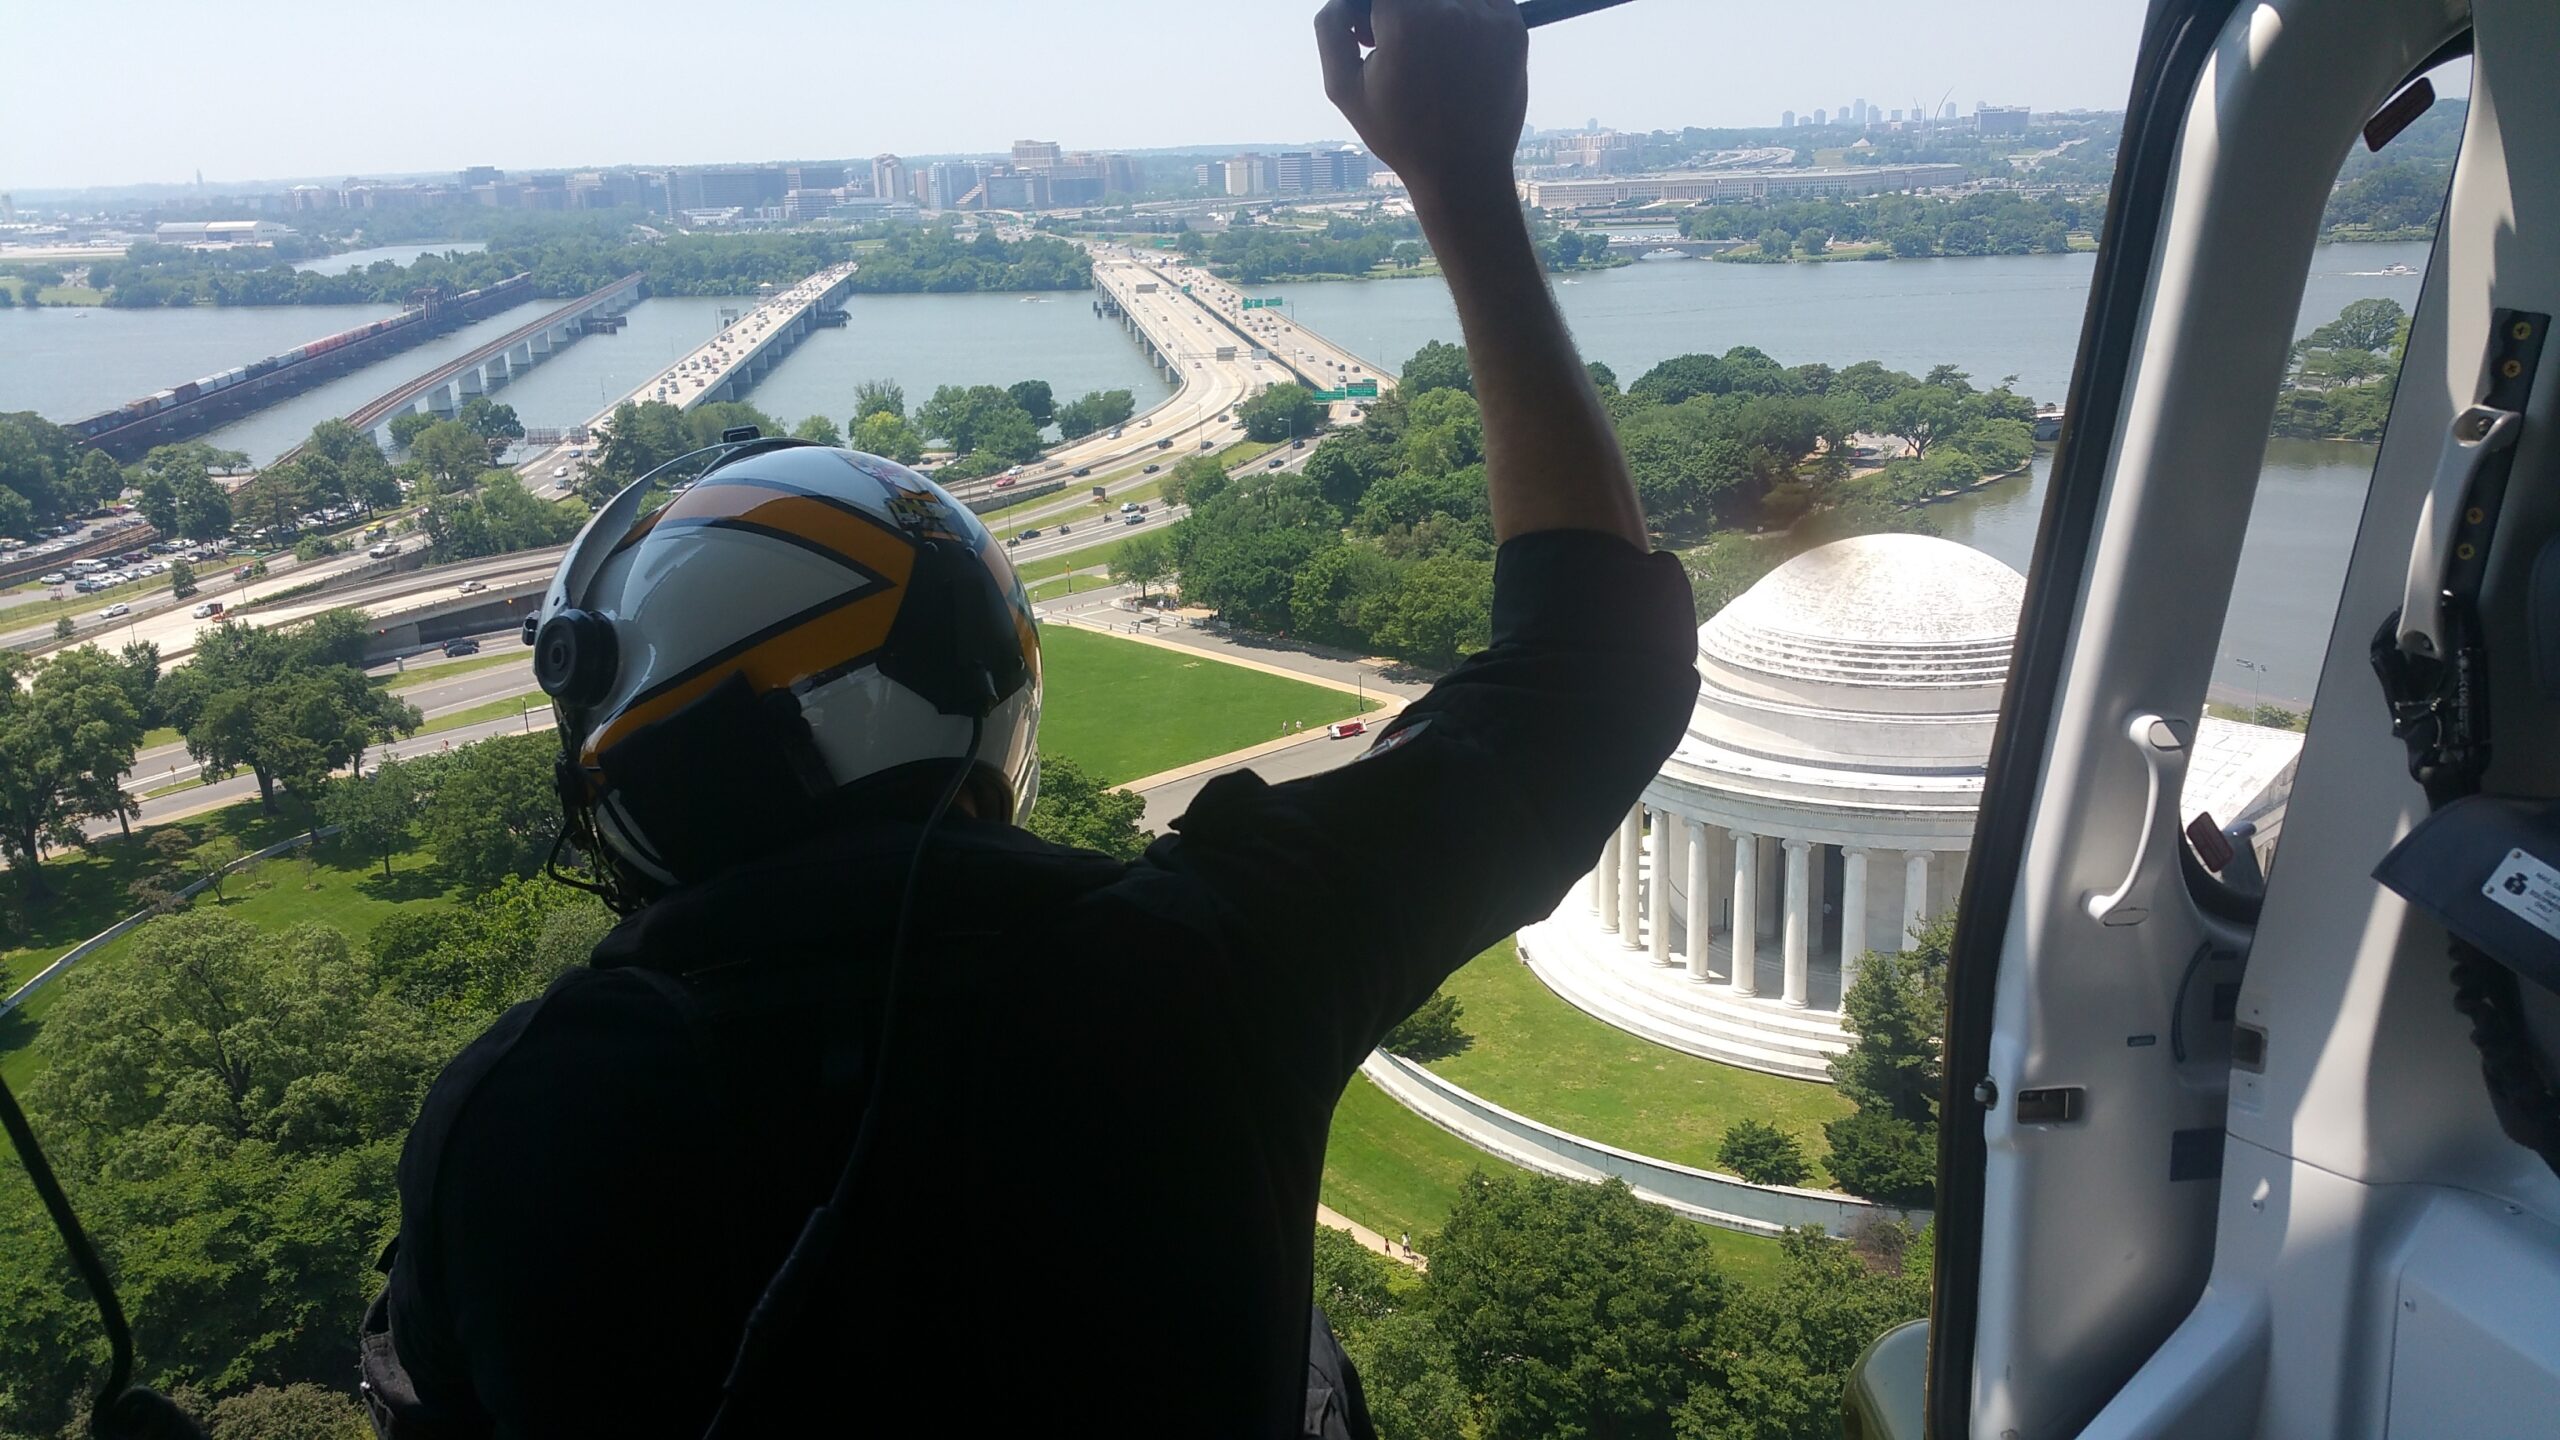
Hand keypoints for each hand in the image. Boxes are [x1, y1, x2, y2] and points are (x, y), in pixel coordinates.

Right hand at [1315, 0, 1527, 210]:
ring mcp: (1486, 15)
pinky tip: (1456, 51)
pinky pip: (1481, 0)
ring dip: (1431, 13)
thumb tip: (1343, 1)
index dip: (1371, 12)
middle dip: (1398, 12)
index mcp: (1405, 20)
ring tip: (1429, 54)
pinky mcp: (1513, 25)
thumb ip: (1331, 29)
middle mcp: (1449, 9)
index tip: (1370, 35)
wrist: (1464, 171)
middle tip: (1395, 45)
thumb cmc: (1400, 135)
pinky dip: (1464, 14)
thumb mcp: (1344, 89)